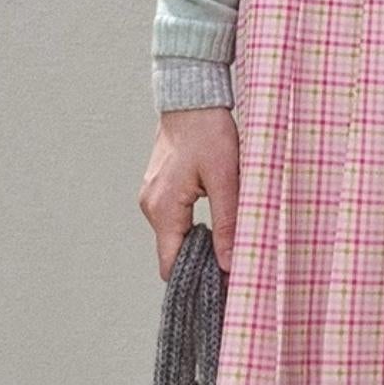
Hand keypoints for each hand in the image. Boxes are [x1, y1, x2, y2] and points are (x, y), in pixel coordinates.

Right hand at [139, 107, 239, 279]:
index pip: (169, 264)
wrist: (192, 98)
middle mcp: (151, 206)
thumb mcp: (225, 179)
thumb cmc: (208, 132)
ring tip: (228, 244)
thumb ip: (227, 223)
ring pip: (175, 236)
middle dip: (199, 263)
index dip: (194, 279)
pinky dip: (193, 227)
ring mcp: (152, 196)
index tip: (221, 286)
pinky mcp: (160, 188)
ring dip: (198, 244)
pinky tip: (216, 222)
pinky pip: (174, 219)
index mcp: (163, 208)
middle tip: (232, 267)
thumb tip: (228, 262)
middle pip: (172, 252)